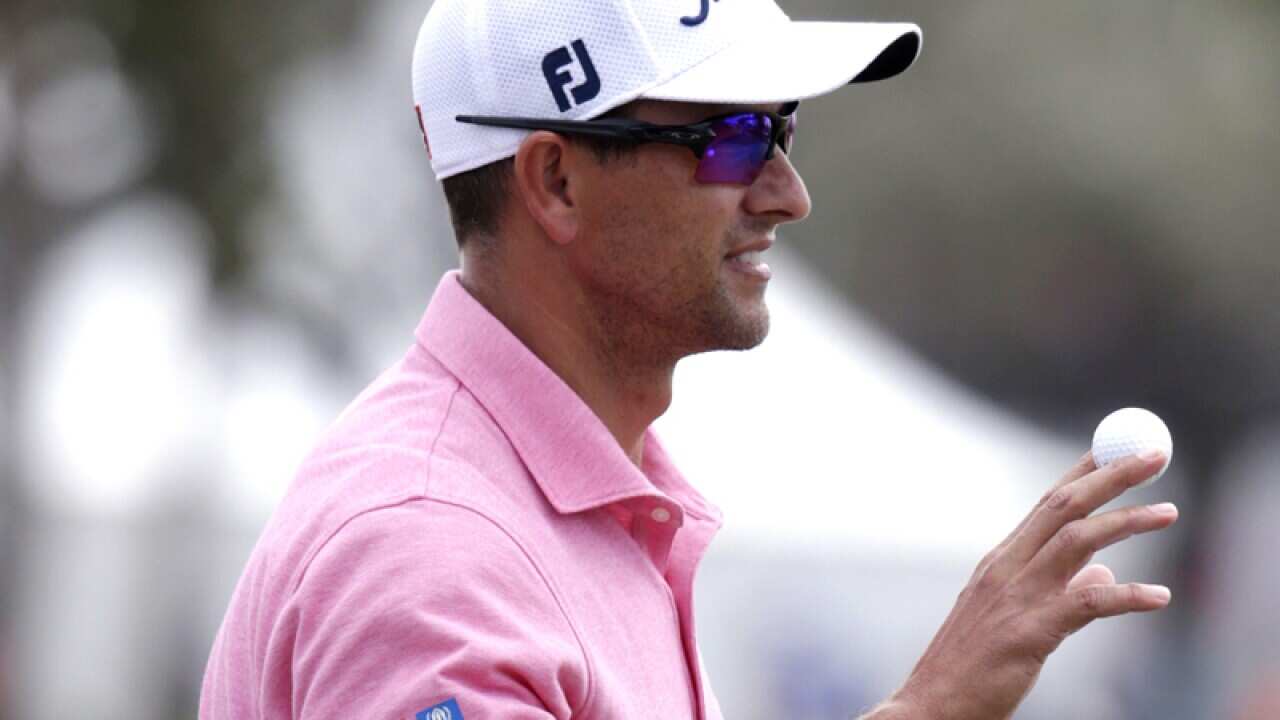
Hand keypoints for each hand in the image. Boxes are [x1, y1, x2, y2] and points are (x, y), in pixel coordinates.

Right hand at [889, 451, 1177, 719]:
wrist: (932, 704)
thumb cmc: (969, 667)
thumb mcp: (1009, 618)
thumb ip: (1055, 587)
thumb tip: (1103, 569)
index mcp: (1000, 562)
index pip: (1047, 503)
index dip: (1085, 470)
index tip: (1118, 447)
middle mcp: (1007, 569)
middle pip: (1064, 507)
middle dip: (1112, 476)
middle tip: (1154, 455)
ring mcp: (1016, 598)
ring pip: (1077, 542)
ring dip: (1127, 522)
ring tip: (1169, 512)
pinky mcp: (1029, 633)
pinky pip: (1087, 604)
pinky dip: (1127, 596)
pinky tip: (1159, 597)